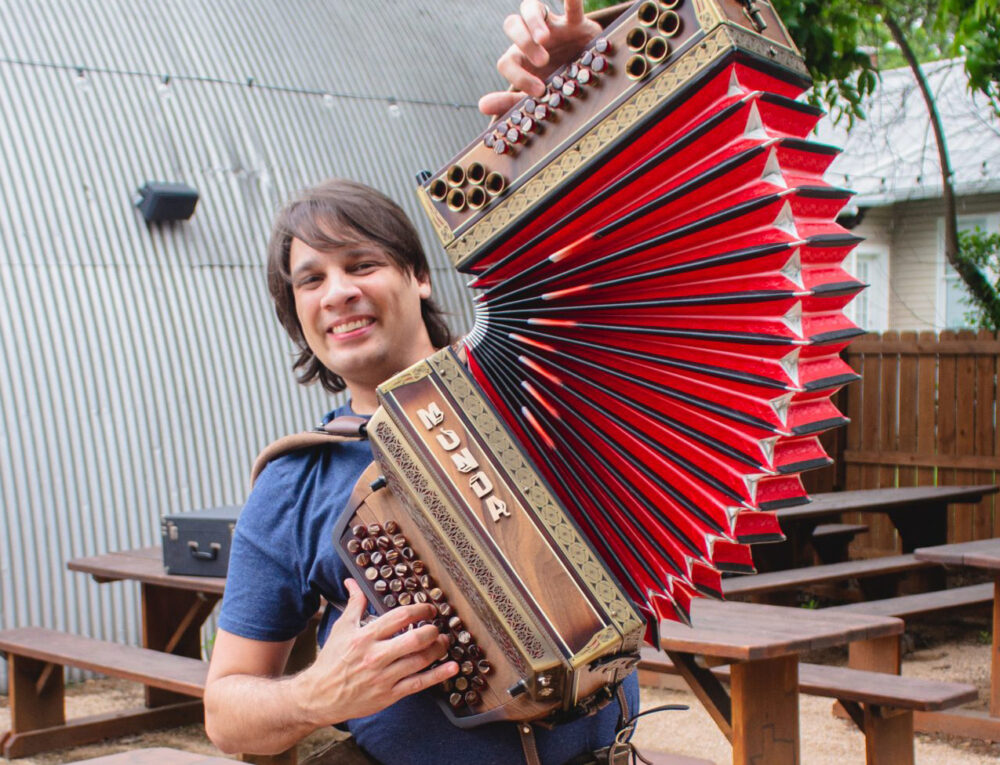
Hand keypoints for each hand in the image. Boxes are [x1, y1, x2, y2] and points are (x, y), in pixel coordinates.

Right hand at [293, 579, 456, 725]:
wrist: (319, 696)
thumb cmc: (331, 660)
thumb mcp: (341, 628)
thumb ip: (354, 604)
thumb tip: (352, 581)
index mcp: (365, 636)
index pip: (400, 617)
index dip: (420, 610)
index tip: (429, 609)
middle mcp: (376, 656)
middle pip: (415, 639)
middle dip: (432, 630)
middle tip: (438, 627)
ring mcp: (384, 676)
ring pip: (420, 660)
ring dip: (438, 649)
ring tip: (444, 642)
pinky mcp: (390, 694)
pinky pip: (419, 684)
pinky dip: (439, 675)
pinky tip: (452, 667)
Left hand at [479, 0, 601, 117]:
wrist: (586, 73)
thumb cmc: (555, 84)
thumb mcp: (534, 97)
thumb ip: (509, 101)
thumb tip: (482, 105)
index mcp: (519, 57)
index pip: (507, 62)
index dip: (519, 76)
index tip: (539, 91)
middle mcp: (530, 37)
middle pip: (512, 25)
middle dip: (523, 41)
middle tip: (542, 61)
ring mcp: (552, 26)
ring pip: (531, 7)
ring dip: (534, 21)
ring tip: (544, 38)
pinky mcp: (575, 22)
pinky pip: (572, 5)